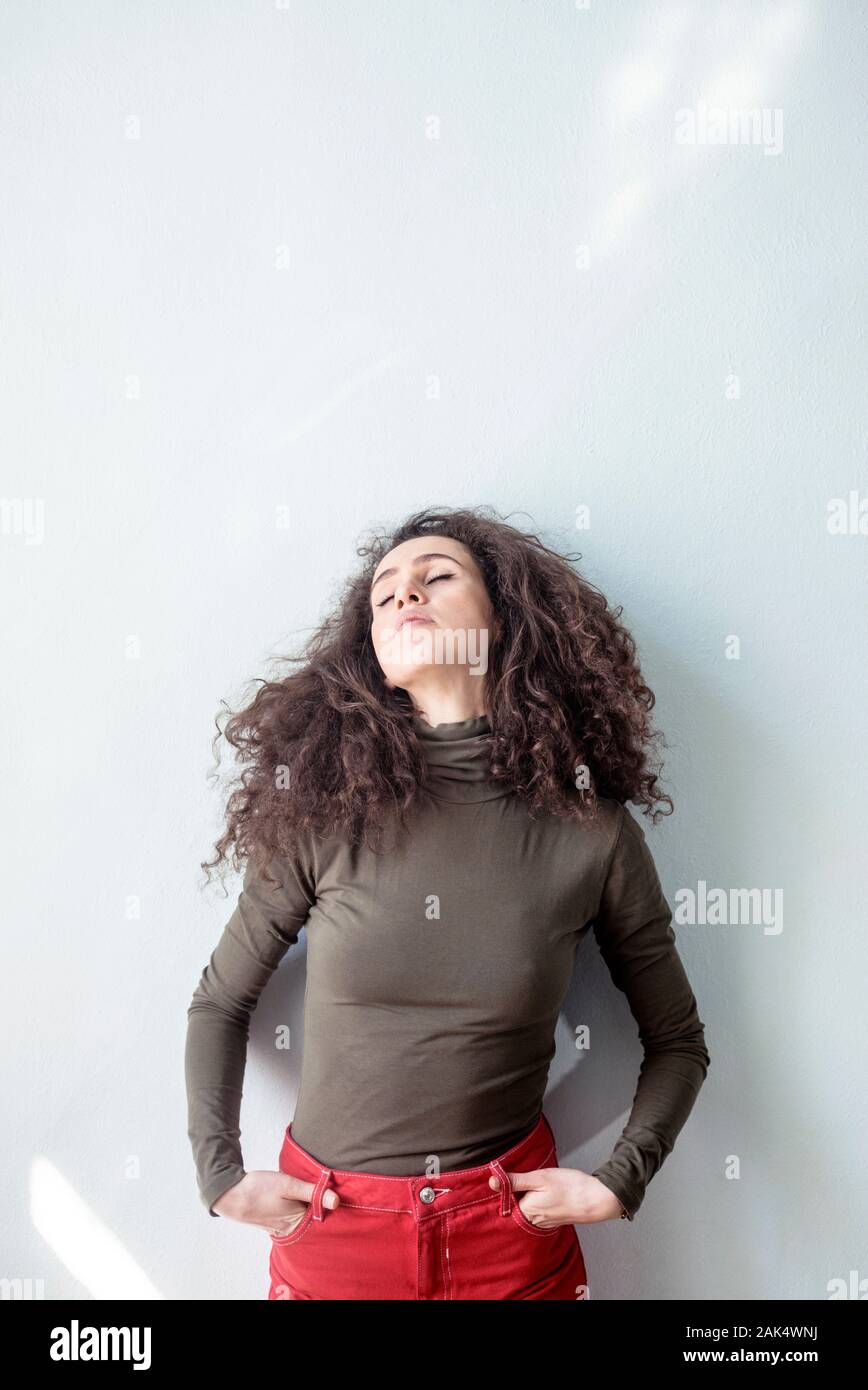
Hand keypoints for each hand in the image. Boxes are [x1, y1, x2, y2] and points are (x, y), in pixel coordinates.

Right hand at [211, 1169, 339, 1235]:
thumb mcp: (289, 1185)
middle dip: (320, 1204)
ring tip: (311, 1189)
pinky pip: (293, 1216)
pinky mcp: (275, 1222)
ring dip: (308, 1204)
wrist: (231, 1195)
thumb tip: (338, 1201)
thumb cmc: (260, 1189)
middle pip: (313, 1217)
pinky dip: (297, 1206)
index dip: (330, 1202)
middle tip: (325, 1186)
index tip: (337, 1188)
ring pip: (303, 1215)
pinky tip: (296, 1196)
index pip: (323, 1215)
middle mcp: (291, 1230)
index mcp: (297, 1224)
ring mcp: (282, 1228)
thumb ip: (313, 1192)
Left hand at [489, 1166, 624, 1225]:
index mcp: (525, 1211)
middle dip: (520, 1189)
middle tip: (533, 1178)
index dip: (507, 1184)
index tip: (514, 1175)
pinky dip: (540, 1200)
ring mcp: (542, 1222)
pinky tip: (549, 1192)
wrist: (596, 1199)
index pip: (505, 1197)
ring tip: (543, 1185)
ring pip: (528, 1204)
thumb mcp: (539, 1178)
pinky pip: (538, 1209)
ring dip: (530, 1194)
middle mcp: (532, 1221)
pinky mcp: (551, 1220)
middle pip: (516, 1202)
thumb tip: (492, 1181)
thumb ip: (515, 1180)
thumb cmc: (570, 1187)